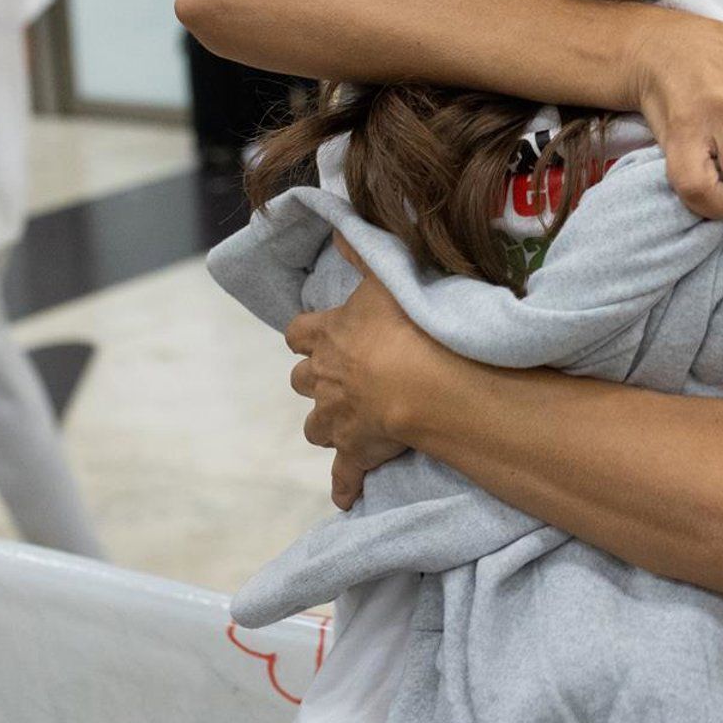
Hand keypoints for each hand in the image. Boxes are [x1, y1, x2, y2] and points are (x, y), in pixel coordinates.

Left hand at [285, 235, 445, 507]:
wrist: (423, 384)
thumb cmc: (406, 326)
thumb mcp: (386, 278)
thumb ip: (363, 253)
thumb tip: (340, 226)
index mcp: (327, 337)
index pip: (299, 334)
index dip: (307, 335)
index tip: (315, 336)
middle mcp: (323, 379)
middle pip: (302, 381)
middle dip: (316, 380)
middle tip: (341, 377)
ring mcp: (336, 418)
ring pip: (316, 426)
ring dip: (327, 423)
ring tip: (347, 423)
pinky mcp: (354, 452)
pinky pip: (344, 475)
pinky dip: (345, 484)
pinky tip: (348, 496)